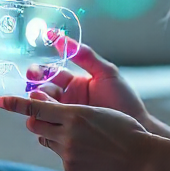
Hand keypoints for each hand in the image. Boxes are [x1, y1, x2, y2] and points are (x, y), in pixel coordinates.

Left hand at [0, 92, 158, 170]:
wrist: (142, 158)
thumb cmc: (125, 129)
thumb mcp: (98, 112)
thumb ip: (71, 112)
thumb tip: (47, 113)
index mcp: (75, 114)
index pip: (36, 108)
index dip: (15, 104)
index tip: (0, 101)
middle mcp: (67, 134)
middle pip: (35, 125)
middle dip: (35, 120)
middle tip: (43, 117)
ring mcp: (68, 153)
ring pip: (47, 140)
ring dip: (53, 135)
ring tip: (78, 136)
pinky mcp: (71, 169)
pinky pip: (60, 156)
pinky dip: (67, 151)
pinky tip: (88, 152)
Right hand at [26, 37, 151, 127]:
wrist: (136, 128)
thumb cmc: (124, 99)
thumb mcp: (106, 73)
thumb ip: (85, 55)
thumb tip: (61, 37)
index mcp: (75, 83)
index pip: (51, 74)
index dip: (40, 72)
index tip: (33, 72)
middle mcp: (67, 99)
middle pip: (42, 92)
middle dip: (35, 90)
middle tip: (34, 91)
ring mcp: (66, 116)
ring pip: (43, 110)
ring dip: (38, 107)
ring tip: (40, 105)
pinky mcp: (66, 132)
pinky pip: (49, 128)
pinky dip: (43, 123)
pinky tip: (42, 121)